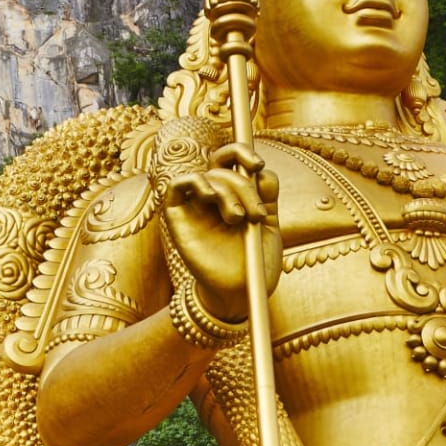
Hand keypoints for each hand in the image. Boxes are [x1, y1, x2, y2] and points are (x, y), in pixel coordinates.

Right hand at [162, 143, 279, 320]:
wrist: (239, 292)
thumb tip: (262, 171)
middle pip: (222, 165)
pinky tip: (210, 197)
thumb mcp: (268, 226)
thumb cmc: (254, 263)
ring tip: (238, 219)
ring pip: (207, 176)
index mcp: (238, 194)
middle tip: (254, 213)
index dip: (243, 153)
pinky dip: (194, 182)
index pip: (233, 159)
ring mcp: (196, 205)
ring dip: (227, 191)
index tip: (259, 165)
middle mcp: (215, 196)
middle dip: (243, 183)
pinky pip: (177, 185)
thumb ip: (266, 197)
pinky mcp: (177, 216)